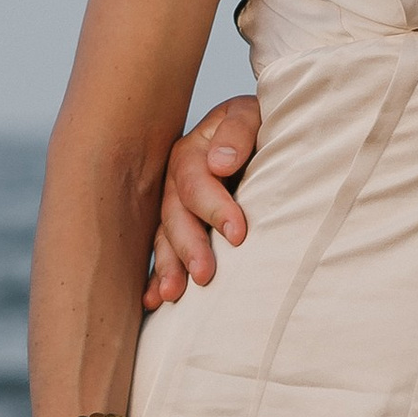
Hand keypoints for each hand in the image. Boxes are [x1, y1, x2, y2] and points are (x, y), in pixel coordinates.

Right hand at [146, 95, 262, 305]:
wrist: (264, 134)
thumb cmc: (263, 126)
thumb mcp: (253, 115)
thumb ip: (237, 131)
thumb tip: (220, 163)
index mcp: (194, 150)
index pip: (195, 180)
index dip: (214, 207)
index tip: (237, 233)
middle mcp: (178, 180)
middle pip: (175, 213)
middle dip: (189, 246)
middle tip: (205, 275)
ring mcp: (176, 205)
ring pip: (165, 237)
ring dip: (168, 267)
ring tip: (173, 295)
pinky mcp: (180, 227)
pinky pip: (165, 251)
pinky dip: (157, 277)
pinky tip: (153, 301)